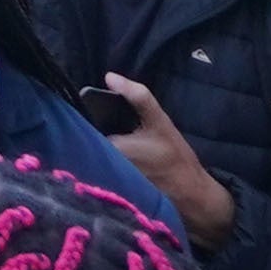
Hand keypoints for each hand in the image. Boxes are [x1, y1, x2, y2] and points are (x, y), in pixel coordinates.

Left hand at [93, 72, 236, 249]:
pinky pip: (99, 167)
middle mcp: (103, 166)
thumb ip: (137, 96)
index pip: (81, 126)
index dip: (81, 114)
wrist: (189, 193)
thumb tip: (110, 76)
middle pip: (84, 141)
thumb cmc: (174, 156)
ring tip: (106, 134)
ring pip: (91, 154)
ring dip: (93, 144)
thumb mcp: (160, 121)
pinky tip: (111, 153)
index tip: (85, 105)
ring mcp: (106, 179)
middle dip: (88, 129)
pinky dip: (101, 158)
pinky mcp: (112, 188)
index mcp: (111, 147)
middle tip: (97, 118)